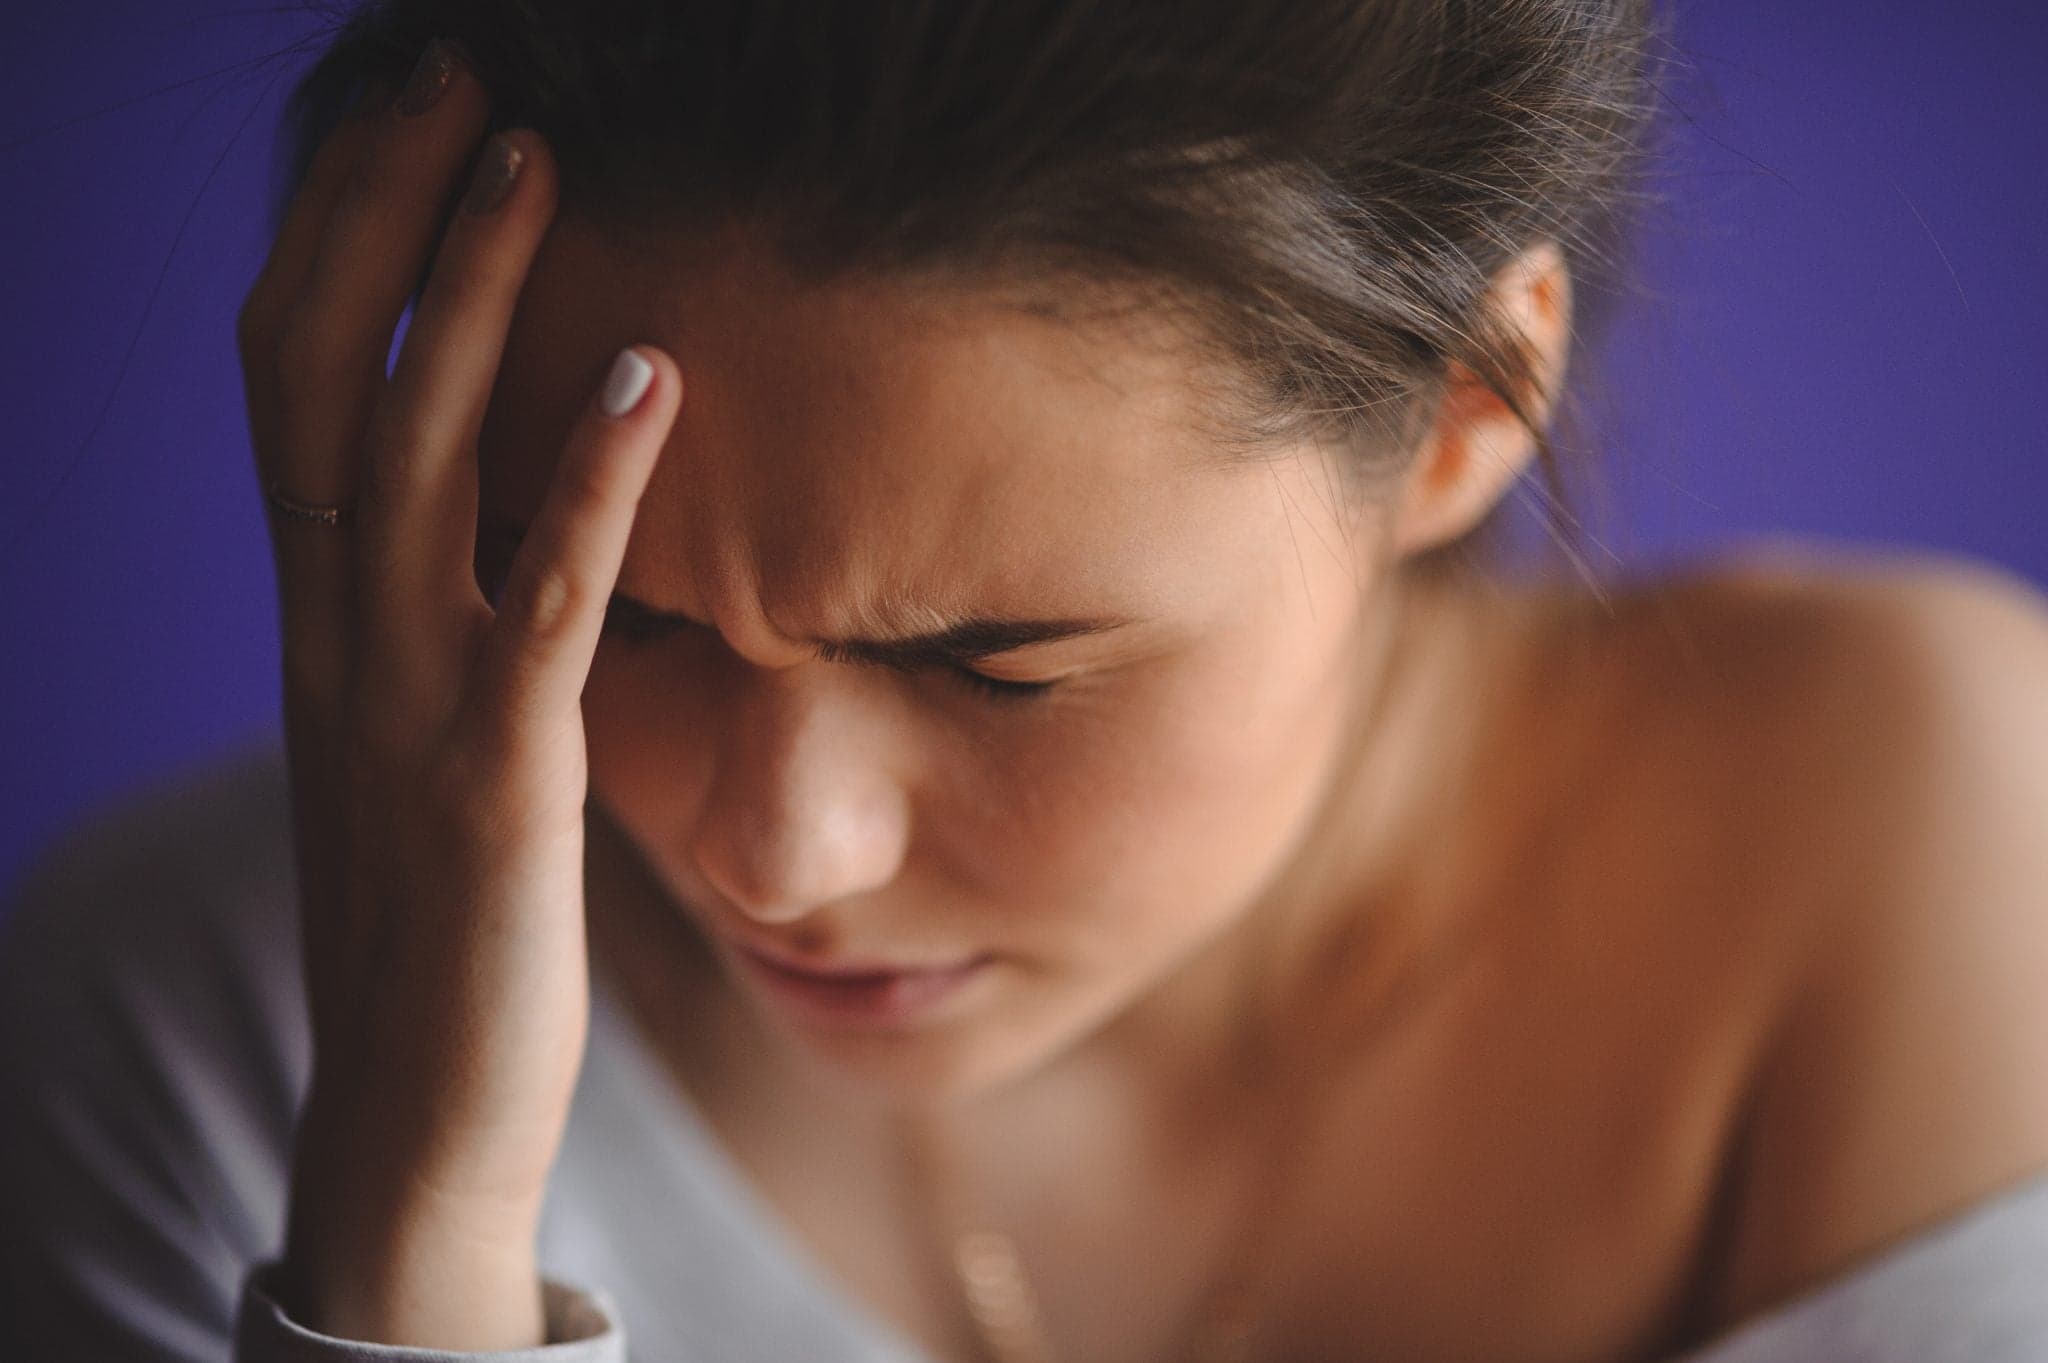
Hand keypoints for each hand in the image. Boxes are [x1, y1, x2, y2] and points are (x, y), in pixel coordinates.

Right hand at [235, 48, 679, 1347]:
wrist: (417, 1101)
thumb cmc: (437, 909)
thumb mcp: (410, 729)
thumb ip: (434, 611)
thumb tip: (497, 501)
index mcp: (318, 611)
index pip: (294, 377)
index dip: (334, 235)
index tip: (401, 120)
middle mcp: (334, 630)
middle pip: (323, 372)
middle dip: (378, 212)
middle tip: (458, 80)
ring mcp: (403, 699)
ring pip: (410, 453)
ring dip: (470, 294)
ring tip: (538, 159)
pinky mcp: (494, 776)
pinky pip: (538, 603)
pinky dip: (591, 484)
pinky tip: (659, 380)